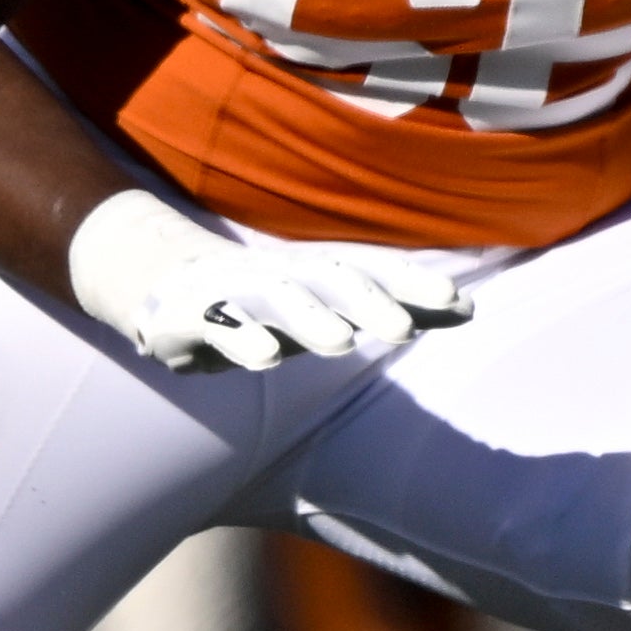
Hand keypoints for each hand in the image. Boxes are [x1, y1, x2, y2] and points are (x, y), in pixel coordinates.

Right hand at [66, 190, 472, 372]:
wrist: (159, 279)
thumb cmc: (265, 297)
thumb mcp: (328, 305)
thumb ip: (394, 307)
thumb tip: (471, 310)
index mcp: (318, 272)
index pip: (374, 271)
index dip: (413, 284)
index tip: (458, 303)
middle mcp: (282, 275)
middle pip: (330, 282)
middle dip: (368, 302)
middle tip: (404, 329)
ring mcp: (234, 291)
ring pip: (277, 301)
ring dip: (309, 320)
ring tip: (341, 344)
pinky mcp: (191, 316)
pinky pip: (218, 326)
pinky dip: (241, 340)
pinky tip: (264, 359)